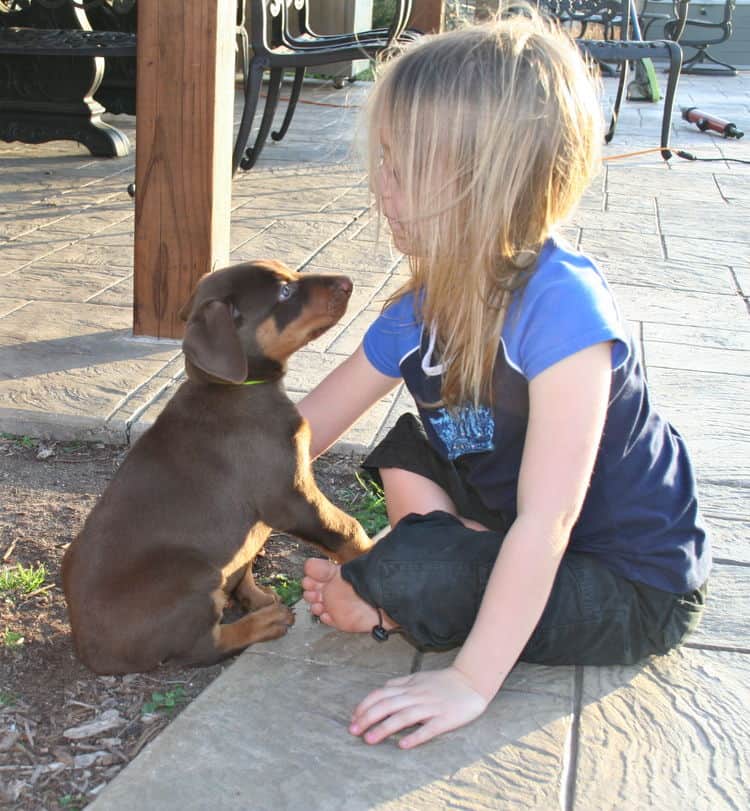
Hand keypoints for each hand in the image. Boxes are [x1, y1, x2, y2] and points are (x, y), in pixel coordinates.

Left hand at [349, 666, 489, 748]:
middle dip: (368, 718)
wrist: (471, 681)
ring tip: (370, 739)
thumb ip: (400, 684)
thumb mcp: (418, 678)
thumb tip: (382, 689)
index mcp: (409, 687)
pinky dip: (415, 736)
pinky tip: (403, 745)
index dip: (365, 706)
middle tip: (353, 731)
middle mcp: (417, 695)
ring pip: (404, 716)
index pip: (381, 694)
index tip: (353, 719)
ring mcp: (431, 707)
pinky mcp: (445, 719)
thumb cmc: (442, 682)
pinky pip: (429, 728)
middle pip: (388, 705)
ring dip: (385, 728)